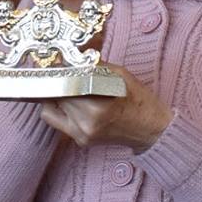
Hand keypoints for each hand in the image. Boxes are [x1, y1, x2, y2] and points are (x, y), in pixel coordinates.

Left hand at [35, 63, 173, 150]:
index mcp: (96, 105)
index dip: (57, 73)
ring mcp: (82, 134)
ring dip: (56, 98)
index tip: (58, 66)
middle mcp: (86, 122)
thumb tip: (70, 59)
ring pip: (50, 111)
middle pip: (54, 97)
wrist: (151, 129)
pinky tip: (75, 104)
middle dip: (57, 84)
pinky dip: (62, 110)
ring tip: (69, 90)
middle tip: (63, 75)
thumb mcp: (119, 75)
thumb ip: (92, 67)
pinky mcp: (81, 141)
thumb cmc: (139, 100)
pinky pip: (59, 122)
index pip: (63, 85)